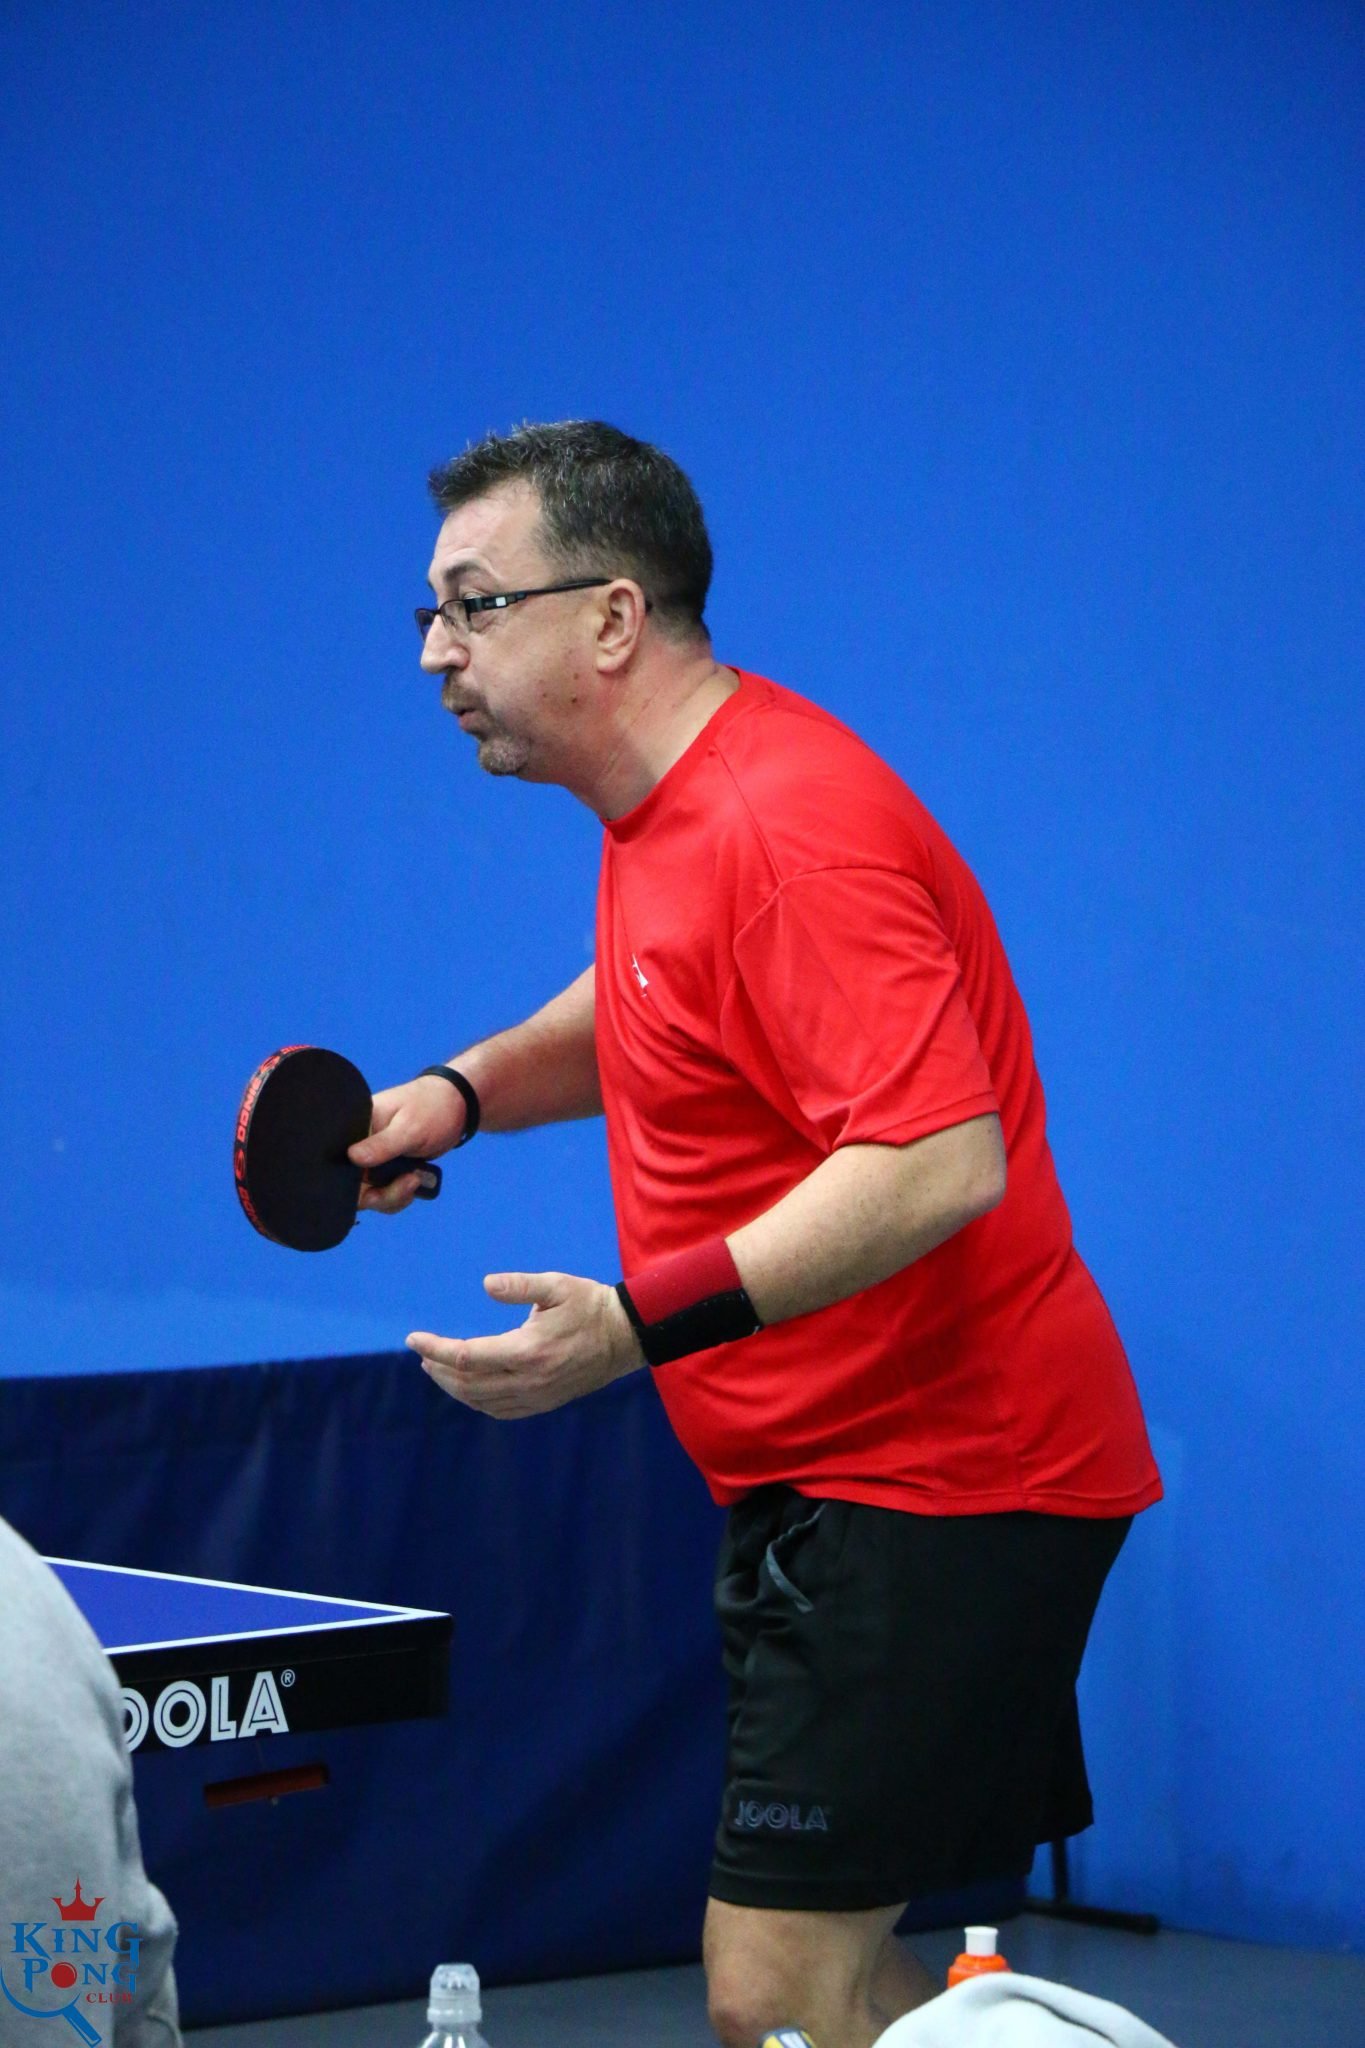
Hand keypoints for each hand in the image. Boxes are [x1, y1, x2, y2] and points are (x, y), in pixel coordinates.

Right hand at [351, 1075, 467, 1212]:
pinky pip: (383, 1194)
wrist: (456, 1109)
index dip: (346, 1181)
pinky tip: (416, 1182)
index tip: (373, 1187)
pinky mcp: (385, 1172)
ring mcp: (371, 1162)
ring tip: (415, 1179)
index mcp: (355, 1128)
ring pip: (369, 1195)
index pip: (337, 1160)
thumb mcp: (409, 1127)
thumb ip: (383, 1145)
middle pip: (351, 1186)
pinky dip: (399, 1196)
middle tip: (408, 1183)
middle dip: (379, 1194)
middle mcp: (357, 1146)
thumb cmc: (431, 1108)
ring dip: (393, 1196)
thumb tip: (352, 1158)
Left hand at [407, 1271, 644, 1417]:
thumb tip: (486, 1284)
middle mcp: (529, 1380)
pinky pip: (500, 1410)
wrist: (625, 1337)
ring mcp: (537, 1396)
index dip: (436, 1349)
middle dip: (439, 1368)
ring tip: (436, 1369)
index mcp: (529, 1350)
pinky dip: (476, 1401)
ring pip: (481, 1401)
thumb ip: (520, 1285)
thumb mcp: (557, 1285)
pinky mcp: (544, 1403)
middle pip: (468, 1383)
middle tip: (423, 1353)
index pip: (467, 1356)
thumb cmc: (589, 1305)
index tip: (414, 1339)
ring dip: (453, 1387)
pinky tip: (468, 1388)